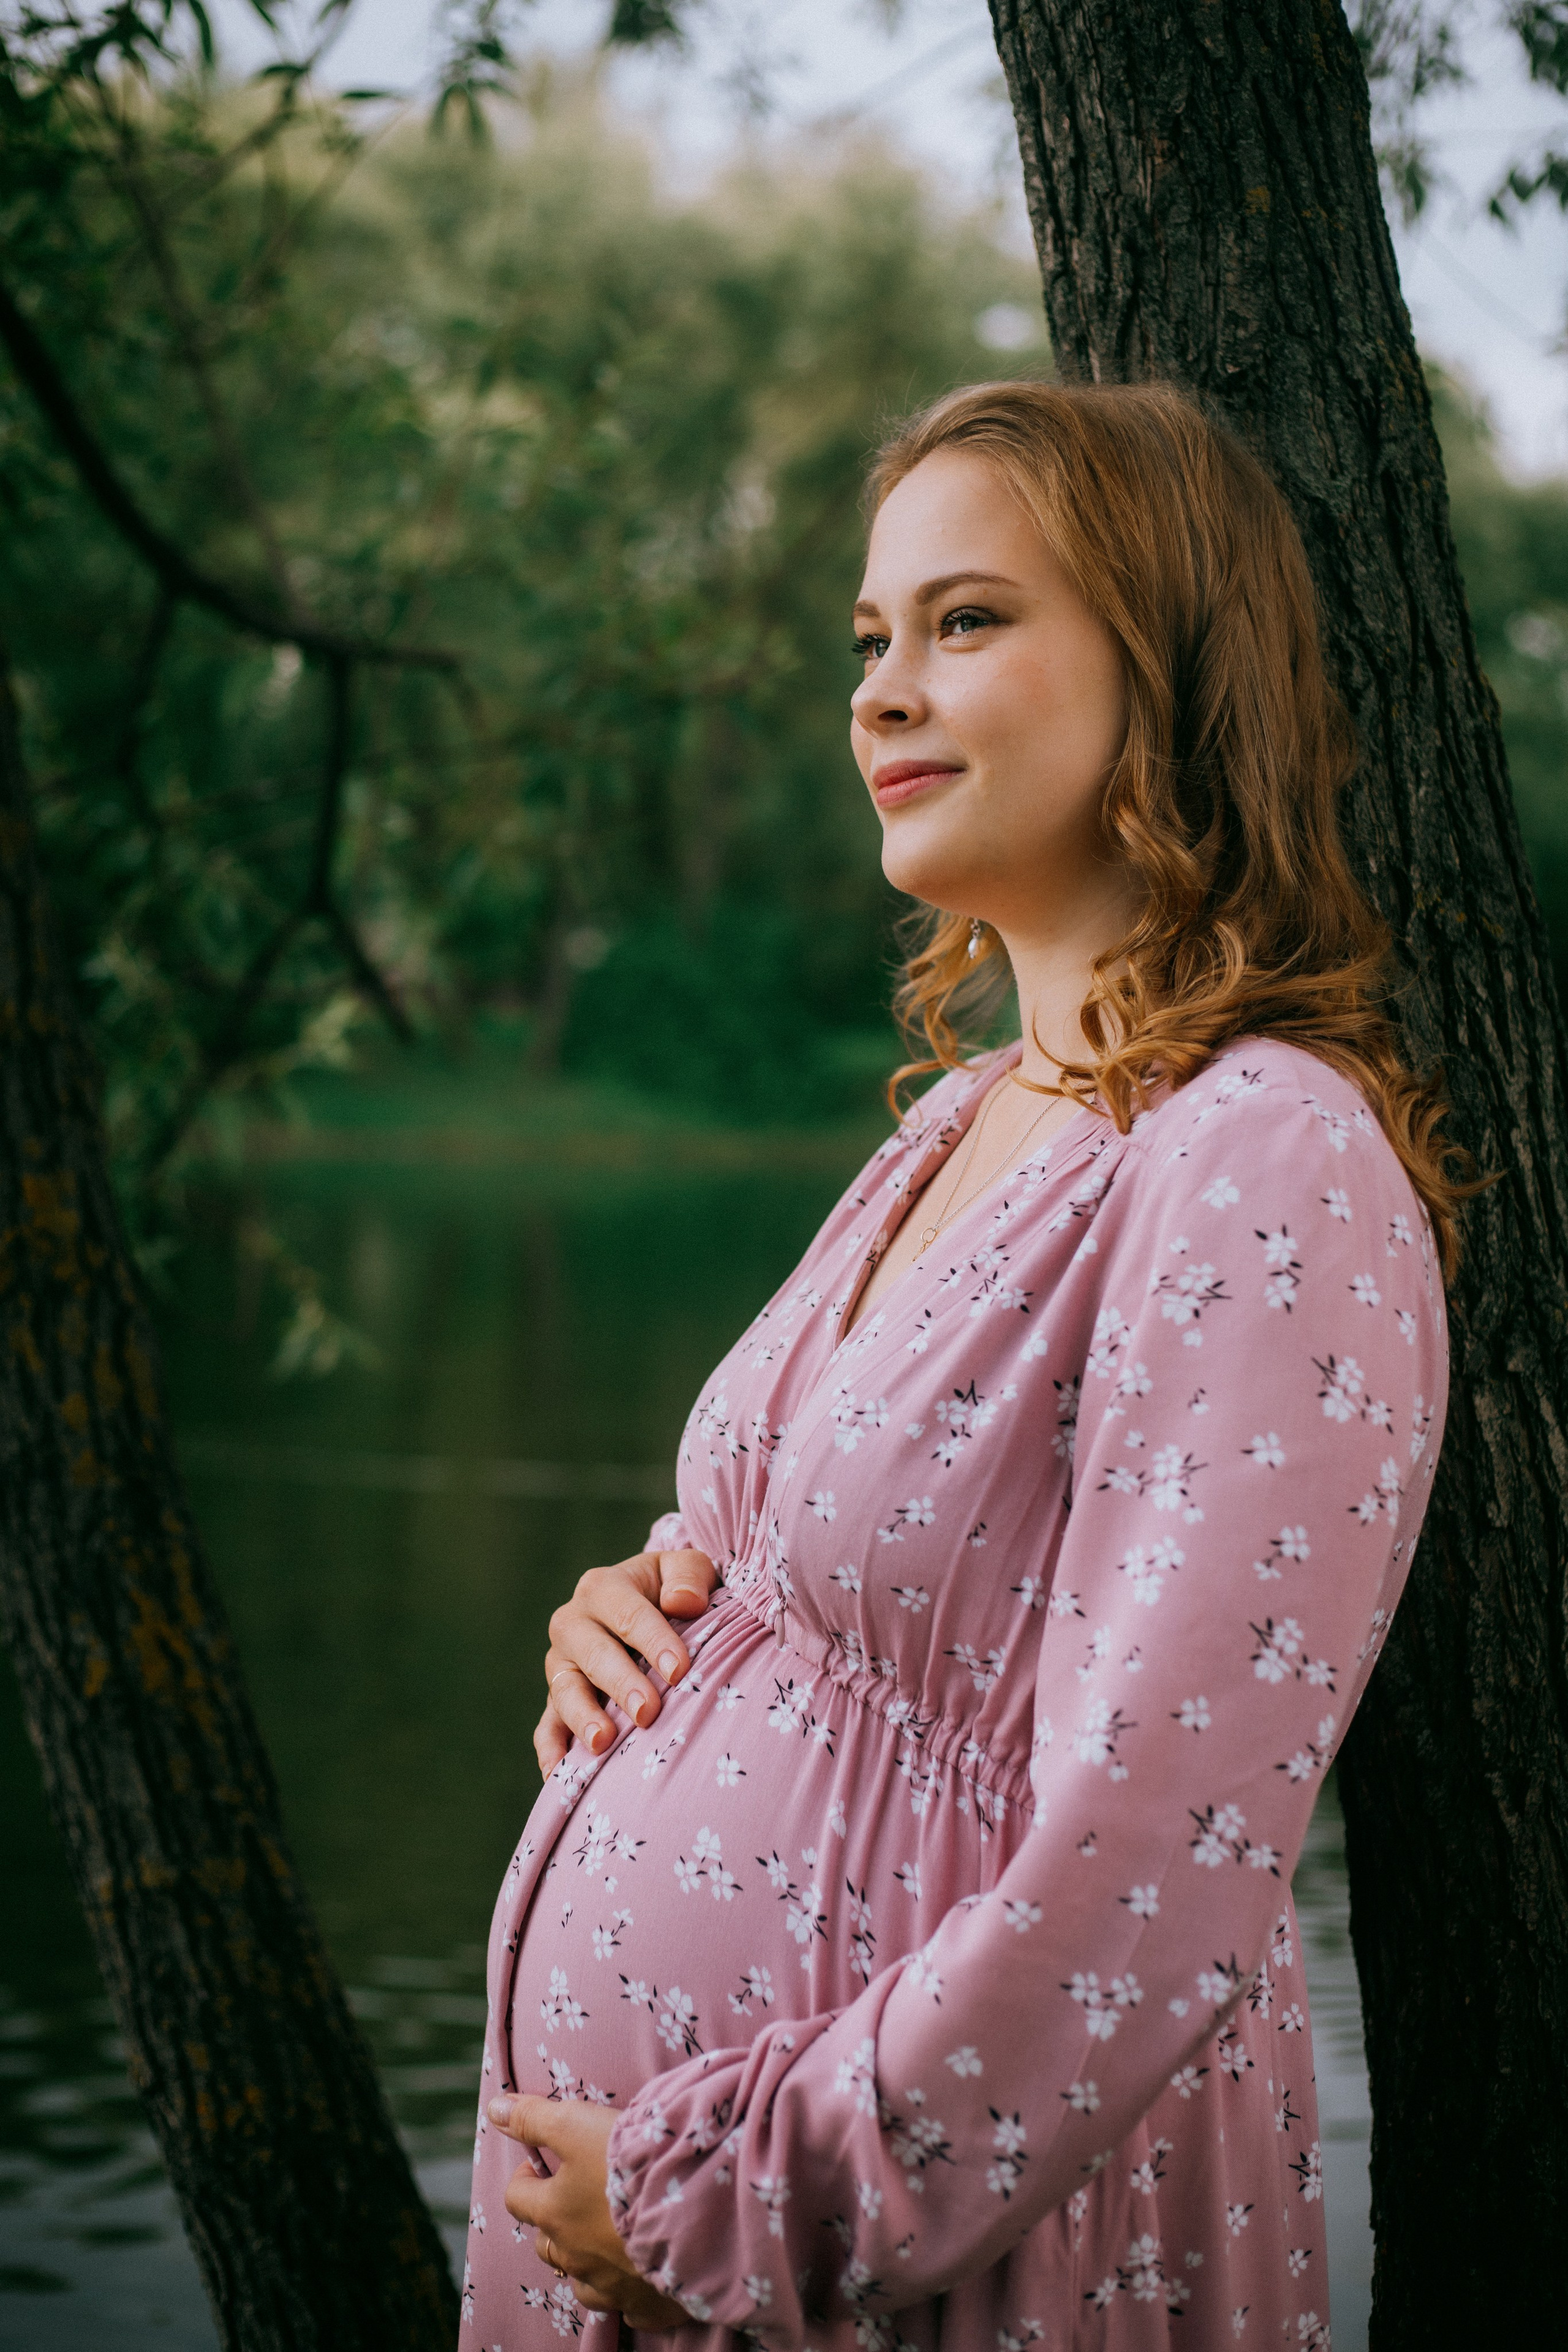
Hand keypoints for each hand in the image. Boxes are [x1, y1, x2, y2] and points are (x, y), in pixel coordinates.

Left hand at [490, 2094, 689, 2325]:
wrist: (693, 2200)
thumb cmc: (628, 2160)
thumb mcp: (575, 2124)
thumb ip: (534, 2118)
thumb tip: (494, 2110)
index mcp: (554, 2214)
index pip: (517, 2199)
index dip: (525, 2179)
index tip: (541, 2166)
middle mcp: (574, 2256)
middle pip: (546, 2244)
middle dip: (555, 2222)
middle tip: (579, 2196)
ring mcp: (610, 2286)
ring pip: (582, 2280)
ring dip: (586, 2260)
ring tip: (607, 2236)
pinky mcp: (646, 2304)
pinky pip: (627, 2306)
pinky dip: (628, 2290)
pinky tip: (641, 2270)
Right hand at [534, 1548, 718, 1776]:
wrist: (651, 1607)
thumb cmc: (675, 1591)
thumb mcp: (686, 1569)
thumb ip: (689, 1576)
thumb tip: (683, 1603)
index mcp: (604, 1587)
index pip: (629, 1614)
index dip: (655, 1641)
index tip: (680, 1671)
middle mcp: (573, 1623)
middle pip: (593, 1654)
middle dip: (621, 1683)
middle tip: (648, 1712)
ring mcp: (561, 1665)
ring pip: (564, 1690)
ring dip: (582, 1717)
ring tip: (603, 1742)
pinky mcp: (556, 1701)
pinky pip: (546, 1726)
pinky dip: (550, 1750)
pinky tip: (558, 1775)